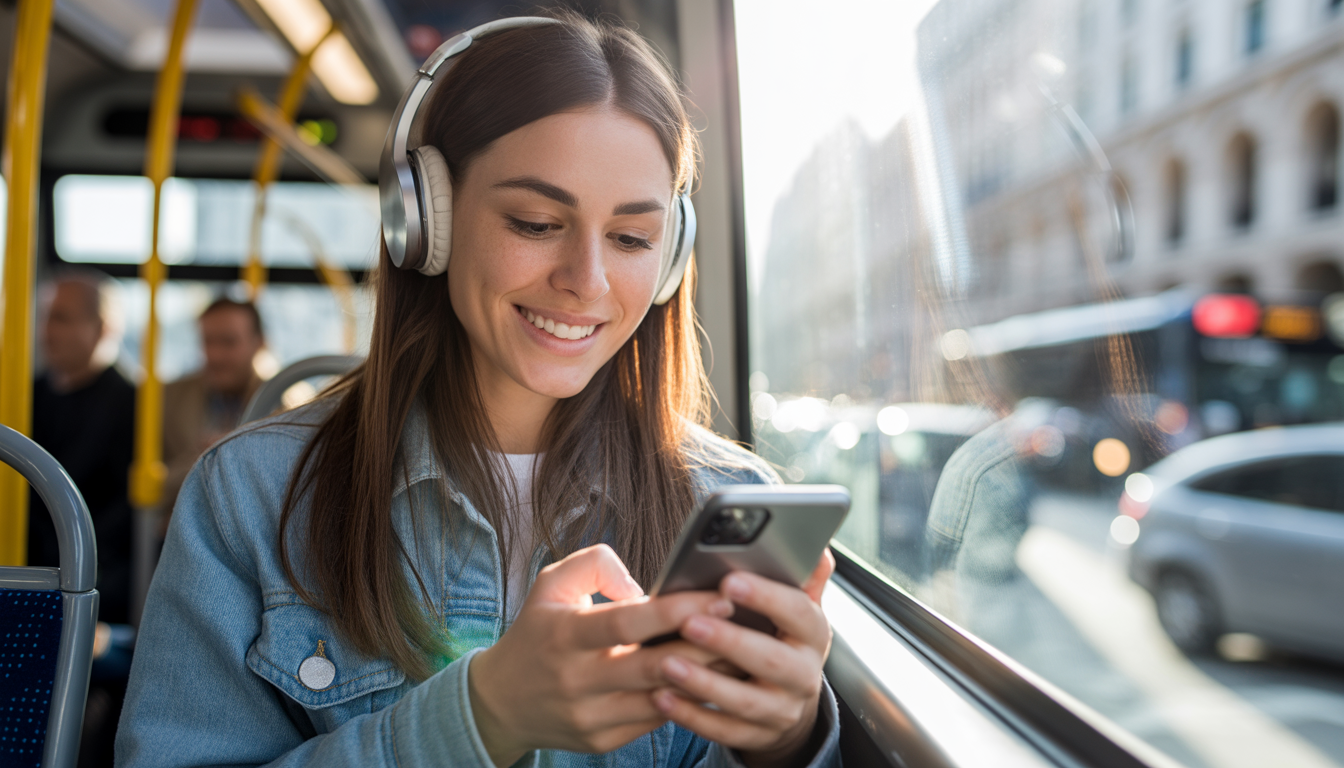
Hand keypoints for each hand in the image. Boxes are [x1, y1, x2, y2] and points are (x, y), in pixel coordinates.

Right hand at [468, 544, 732, 766]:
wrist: (500, 701)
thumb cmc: (537, 632)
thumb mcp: (551, 583)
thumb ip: (596, 564)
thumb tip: (643, 585)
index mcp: (565, 635)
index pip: (627, 623)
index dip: (676, 611)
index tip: (717, 597)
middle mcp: (577, 680)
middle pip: (655, 667)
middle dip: (707, 646)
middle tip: (747, 626)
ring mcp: (590, 716)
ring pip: (663, 699)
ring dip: (706, 678)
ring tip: (744, 653)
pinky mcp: (602, 741)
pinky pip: (654, 721)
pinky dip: (686, 701)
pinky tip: (714, 682)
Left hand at [651, 550, 835, 767]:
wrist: (790, 702)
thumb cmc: (782, 640)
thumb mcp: (797, 610)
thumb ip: (802, 579)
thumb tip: (816, 547)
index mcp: (813, 634)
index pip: (798, 612)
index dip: (766, 597)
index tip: (729, 581)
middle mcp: (804, 675)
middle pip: (772, 660)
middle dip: (730, 641)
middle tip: (690, 623)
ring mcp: (783, 710)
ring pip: (745, 701)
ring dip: (704, 683)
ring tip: (666, 663)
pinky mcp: (760, 737)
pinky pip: (725, 731)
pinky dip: (692, 716)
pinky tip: (661, 697)